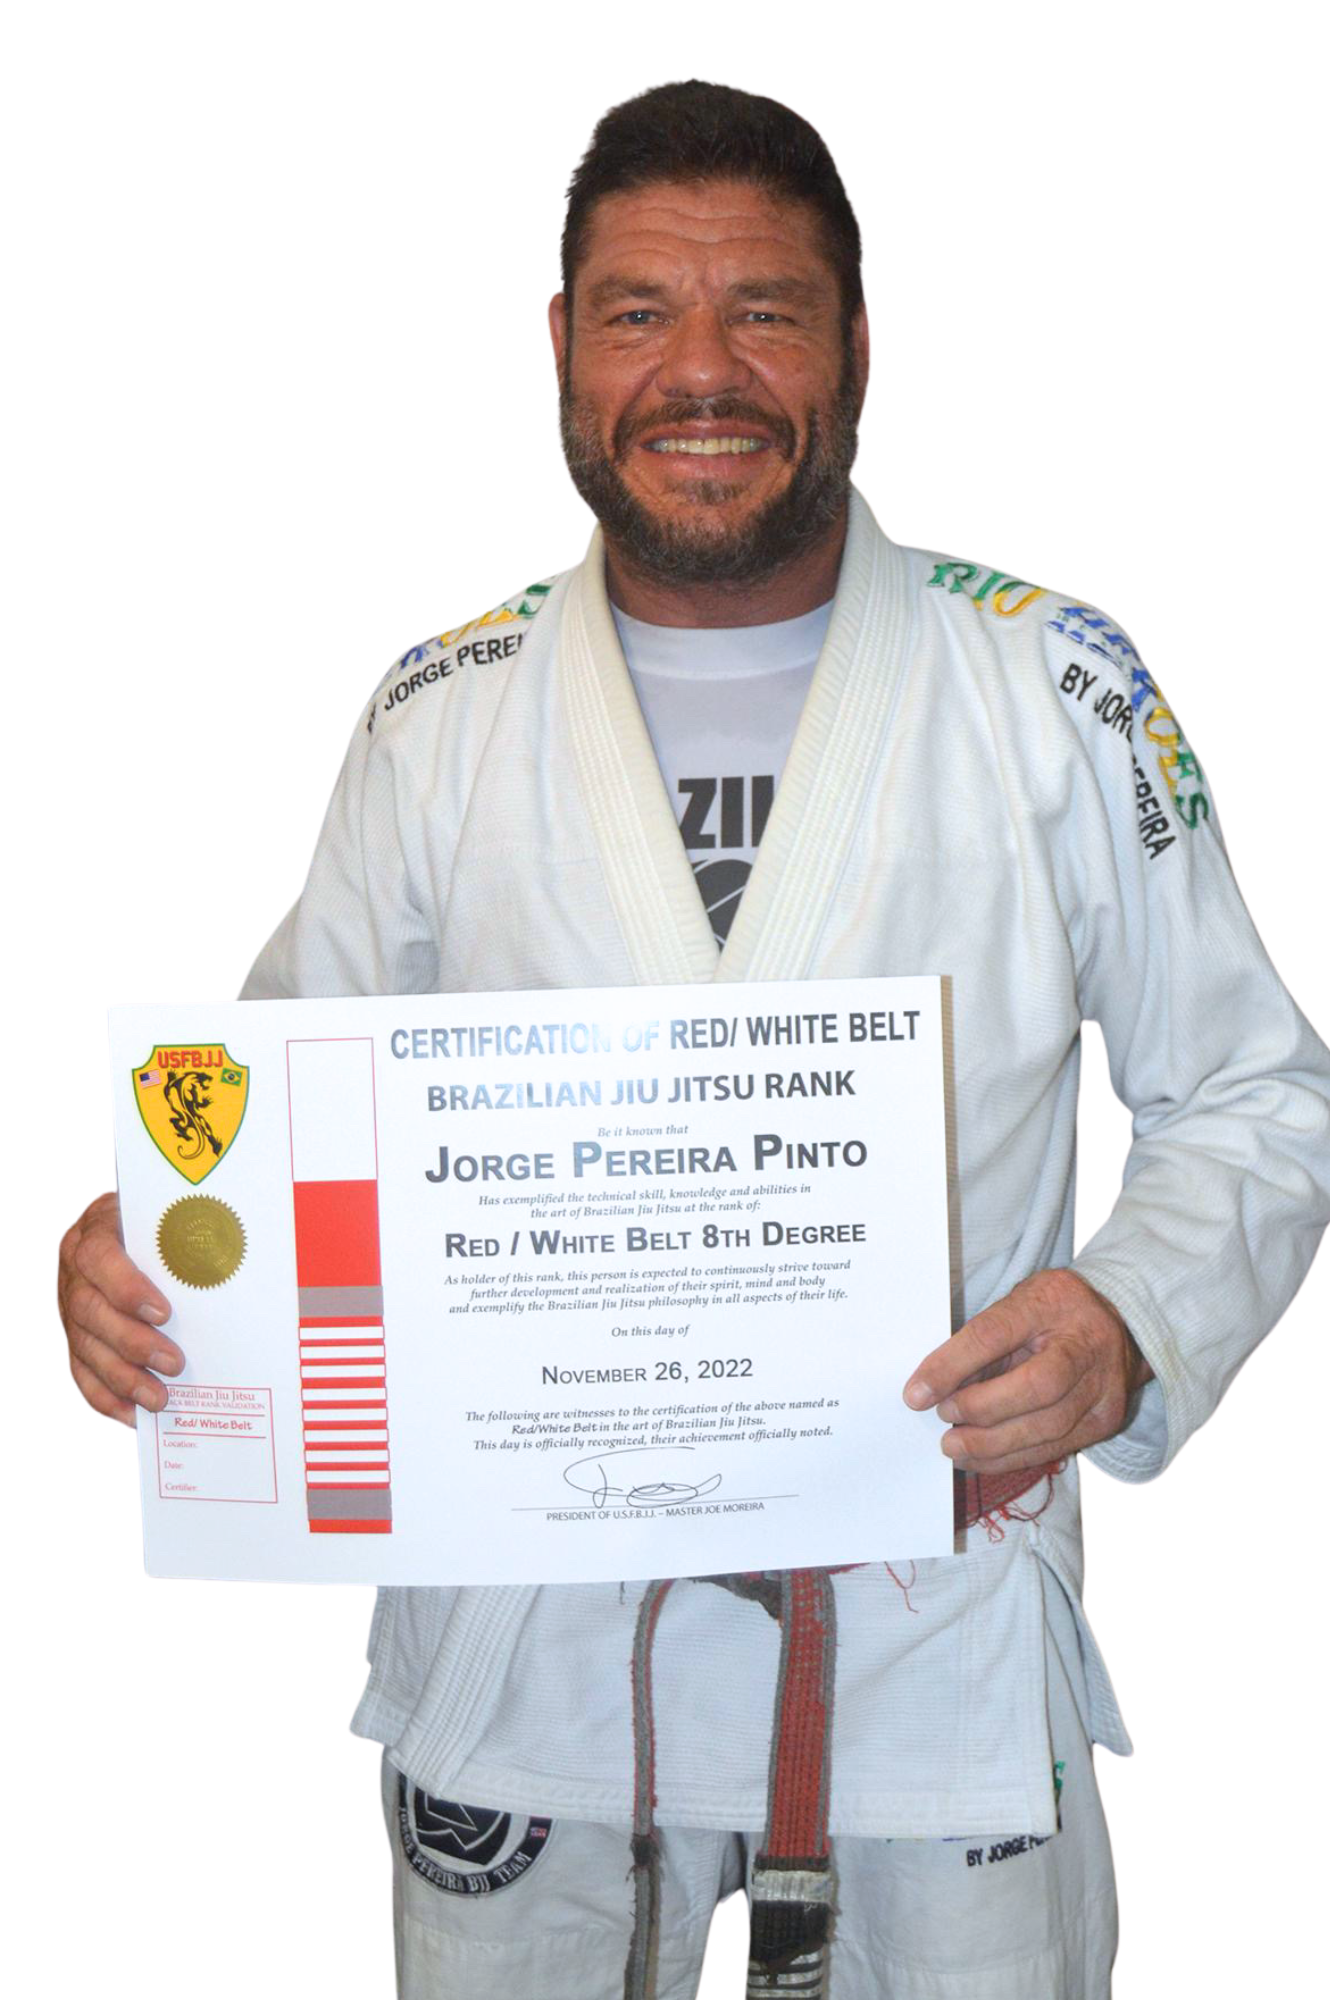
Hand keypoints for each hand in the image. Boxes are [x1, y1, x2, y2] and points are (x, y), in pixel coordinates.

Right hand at [58, 1191, 183, 1425]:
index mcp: (96, 1229)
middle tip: (174, 1364)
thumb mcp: (176, 1214)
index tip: (162, 1313)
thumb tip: (252, 1263)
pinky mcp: (76, 1336)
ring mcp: (70, 1305)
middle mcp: (75, 1269)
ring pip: (86, 1347)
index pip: (99, 1257)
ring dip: (122, 1378)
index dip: (126, 1288)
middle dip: (132, 1342)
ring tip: (159, 1399)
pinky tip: (135, 1414)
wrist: (136, 1225)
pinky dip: (108, 1396)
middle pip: (90, 1310)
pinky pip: (83, 1371)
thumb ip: (200, 1234)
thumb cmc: (165, 1222)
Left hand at [902, 1268, 1152, 1474]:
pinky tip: (980, 1458)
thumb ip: (981, 1342)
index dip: (952, 1365)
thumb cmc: (1054, 1312)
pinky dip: (1010, 1458)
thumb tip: (933, 1386)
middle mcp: (1086, 1345)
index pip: (995, 1333)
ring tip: (954, 1446)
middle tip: (943, 1418)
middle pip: (1035, 1386)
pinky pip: (1053, 1448)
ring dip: (991, 1444)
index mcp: (1053, 1302)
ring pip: (1046, 1427)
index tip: (916, 1393)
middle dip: (981, 1409)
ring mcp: (1102, 1386)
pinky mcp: (1104, 1420)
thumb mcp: (1017, 1305)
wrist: (1119, 1325)